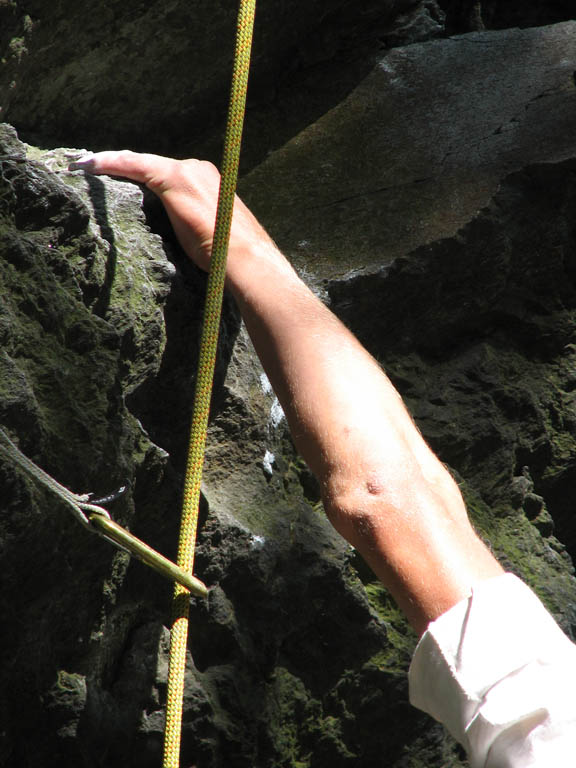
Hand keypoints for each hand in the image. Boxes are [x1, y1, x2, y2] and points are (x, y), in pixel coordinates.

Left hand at [69, 150, 272, 272]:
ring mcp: (185, 171)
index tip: (121, 179)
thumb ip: (193, 226)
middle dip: (121, 168)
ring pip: (139, 163)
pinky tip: (88, 165)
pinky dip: (109, 163)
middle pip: (150, 165)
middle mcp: (197, 169)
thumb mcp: (209, 235)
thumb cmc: (230, 257)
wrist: (245, 258)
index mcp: (208, 181)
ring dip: (111, 164)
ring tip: (86, 167)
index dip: (140, 174)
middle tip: (93, 170)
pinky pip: (132, 165)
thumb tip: (183, 240)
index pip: (165, 173)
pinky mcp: (172, 178)